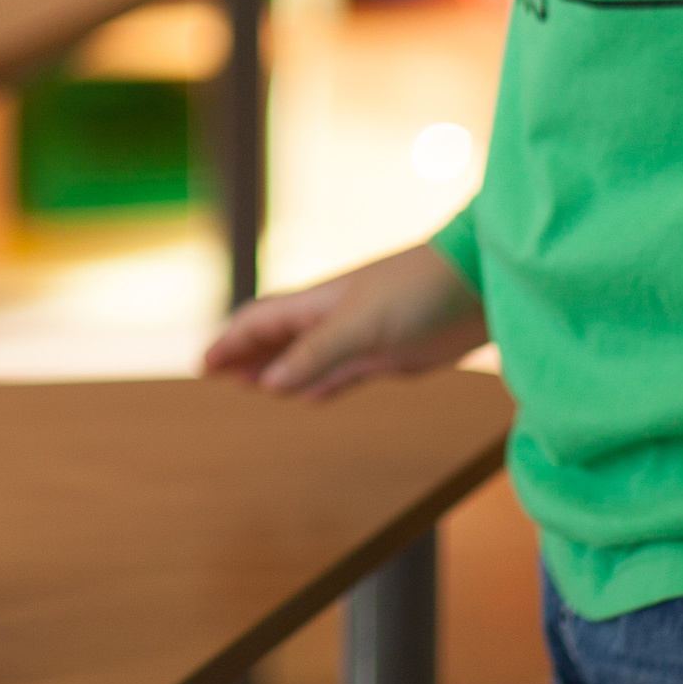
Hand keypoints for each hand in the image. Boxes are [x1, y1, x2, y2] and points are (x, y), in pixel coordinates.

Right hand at [203, 240, 484, 399]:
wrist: (478, 286)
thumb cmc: (419, 292)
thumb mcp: (362, 325)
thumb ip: (316, 354)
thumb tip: (268, 384)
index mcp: (318, 303)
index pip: (260, 321)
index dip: (231, 342)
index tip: (204, 366)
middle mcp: (332, 319)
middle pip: (276, 339)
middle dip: (245, 356)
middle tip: (216, 378)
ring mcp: (359, 337)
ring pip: (304, 358)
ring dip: (276, 372)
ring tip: (249, 388)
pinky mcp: (386, 356)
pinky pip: (338, 374)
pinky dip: (315, 386)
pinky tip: (306, 397)